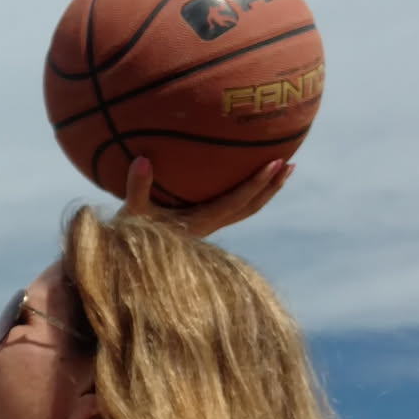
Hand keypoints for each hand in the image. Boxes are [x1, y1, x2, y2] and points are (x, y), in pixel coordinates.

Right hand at [122, 154, 291, 238]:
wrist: (131, 260)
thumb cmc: (129, 233)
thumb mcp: (132, 211)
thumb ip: (137, 187)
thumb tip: (142, 159)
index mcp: (199, 223)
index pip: (236, 202)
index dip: (257, 184)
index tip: (275, 164)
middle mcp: (209, 227)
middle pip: (250, 208)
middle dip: (270, 187)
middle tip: (289, 164)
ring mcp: (208, 227)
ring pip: (245, 210)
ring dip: (265, 192)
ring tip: (282, 171)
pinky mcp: (203, 225)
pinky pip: (234, 208)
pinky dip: (248, 194)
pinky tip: (248, 179)